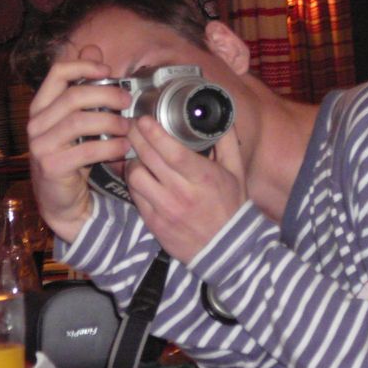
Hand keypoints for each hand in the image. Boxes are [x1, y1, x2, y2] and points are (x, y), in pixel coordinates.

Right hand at [27, 45, 132, 242]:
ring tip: (128, 127)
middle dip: (106, 95)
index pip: (58, 73)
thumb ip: (84, 86)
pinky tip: (123, 147)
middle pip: (73, 96)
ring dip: (110, 122)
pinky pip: (85, 150)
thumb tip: (92, 49)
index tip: (108, 71)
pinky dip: (109, 147)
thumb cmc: (73, 156)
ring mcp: (40, 146)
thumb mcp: (78, 119)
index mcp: (41, 106)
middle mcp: (36, 123)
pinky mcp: (52, 167)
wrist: (63, 201)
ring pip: (79, 122)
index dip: (84, 67)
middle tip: (127, 102)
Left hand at [124, 115, 246, 263]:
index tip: (144, 119)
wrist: (226, 250)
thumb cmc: (231, 206)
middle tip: (131, 125)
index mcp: (204, 178)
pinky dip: (134, 181)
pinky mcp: (154, 223)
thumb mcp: (236, 173)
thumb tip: (221, 117)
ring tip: (137, 154)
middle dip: (136, 137)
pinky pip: (135, 196)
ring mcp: (166, 210)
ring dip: (133, 161)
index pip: (173, 152)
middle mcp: (183, 194)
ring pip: (136, 177)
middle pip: (149, 159)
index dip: (154, 133)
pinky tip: (139, 174)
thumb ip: (227, 143)